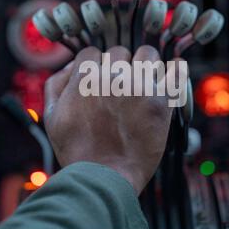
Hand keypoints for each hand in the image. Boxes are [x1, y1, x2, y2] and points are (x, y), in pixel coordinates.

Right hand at [44, 45, 184, 194]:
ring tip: (143, 81)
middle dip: (119, 66)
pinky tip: (174, 69)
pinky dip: (176, 69)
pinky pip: (176, 73)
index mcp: (85, 77)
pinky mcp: (161, 101)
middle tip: (121, 86)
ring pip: (147, 54)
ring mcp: (139, 87)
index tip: (101, 79)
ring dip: (144, 64)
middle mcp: (113, 77)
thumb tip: (71, 65)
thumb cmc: (77, 149)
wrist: (104, 176)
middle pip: (120, 52)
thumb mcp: (52, 116)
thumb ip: (56, 84)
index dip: (95, 66)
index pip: (93, 52)